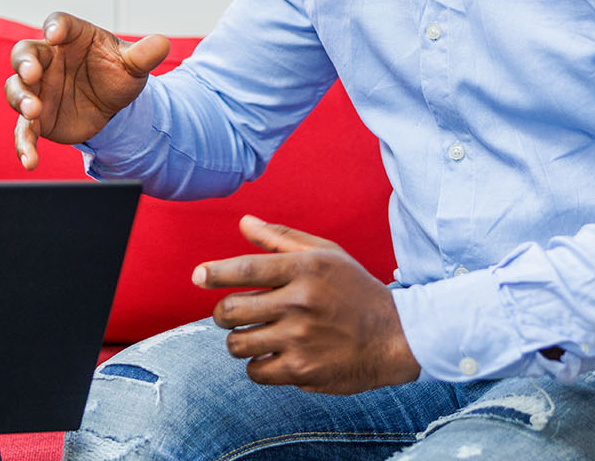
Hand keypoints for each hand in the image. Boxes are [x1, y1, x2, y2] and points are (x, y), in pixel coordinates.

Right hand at [6, 12, 170, 168]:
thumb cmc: (116, 74)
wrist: (113, 105)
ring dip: (21, 98)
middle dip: (25, 63)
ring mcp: (39, 89)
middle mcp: (48, 60)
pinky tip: (30, 159)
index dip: (55, 27)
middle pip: (25, 53)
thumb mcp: (133, 65)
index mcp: (71, 38)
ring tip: (34, 111)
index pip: (59, 23)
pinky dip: (23, 144)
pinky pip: (24, 130)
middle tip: (32, 73)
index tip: (54, 33)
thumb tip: (162, 43)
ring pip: (16, 89)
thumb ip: (144, 55)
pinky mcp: (37, 118)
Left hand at [194, 215, 420, 393]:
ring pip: (237, 344)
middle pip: (229, 311)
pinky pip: (255, 372)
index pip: (244, 269)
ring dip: (238, 340)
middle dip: (223, 312)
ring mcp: (301, 340)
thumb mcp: (325, 254)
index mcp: (304, 270)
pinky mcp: (303, 371)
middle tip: (233, 313)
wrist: (396, 336)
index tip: (197, 275)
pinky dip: (257, 365)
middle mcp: (300, 304)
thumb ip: (280, 239)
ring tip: (253, 334)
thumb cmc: (355, 289)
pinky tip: (272, 355)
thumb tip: (243, 223)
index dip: (213, 272)